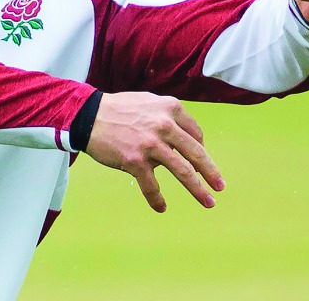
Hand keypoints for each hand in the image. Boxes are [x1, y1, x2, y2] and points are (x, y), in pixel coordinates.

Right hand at [84, 92, 224, 212]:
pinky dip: (157, 199)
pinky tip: (161, 207)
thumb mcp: (149, 102)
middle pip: (196, 154)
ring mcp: (151, 144)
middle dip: (211, 173)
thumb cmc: (119, 109)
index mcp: (171, 108)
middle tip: (220, 186)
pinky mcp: (135, 161)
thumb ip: (168, 115)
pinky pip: (152, 186)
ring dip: (198, 189)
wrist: (88, 115)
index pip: (196, 134)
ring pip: (182, 172)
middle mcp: (165, 125)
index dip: (200, 150)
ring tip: (208, 201)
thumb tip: (187, 136)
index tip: (200, 162)